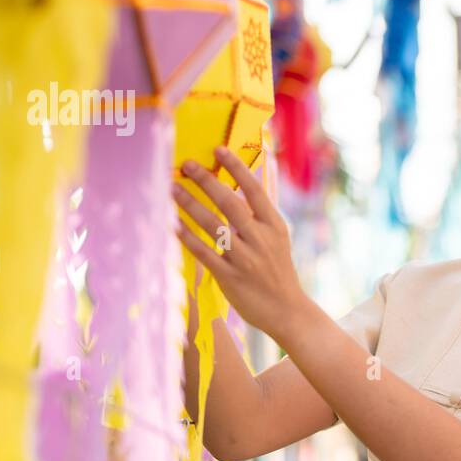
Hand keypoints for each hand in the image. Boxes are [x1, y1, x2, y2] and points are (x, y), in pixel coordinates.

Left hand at [173, 147, 308, 343]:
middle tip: (187, 164)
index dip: (236, 168)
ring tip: (173, 188)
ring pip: (213, 225)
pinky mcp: (230, 277)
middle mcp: (261, 239)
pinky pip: (204, 253)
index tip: (218, 149)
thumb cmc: (278, 271)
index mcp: (275, 226)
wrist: (288, 311)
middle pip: (230, 203)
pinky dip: (187, 237)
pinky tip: (173, 224)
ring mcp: (245, 259)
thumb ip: (260, 216)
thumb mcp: (278, 239)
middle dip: (207, 181)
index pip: (255, 190)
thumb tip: (240, 186)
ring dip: (190, 204)